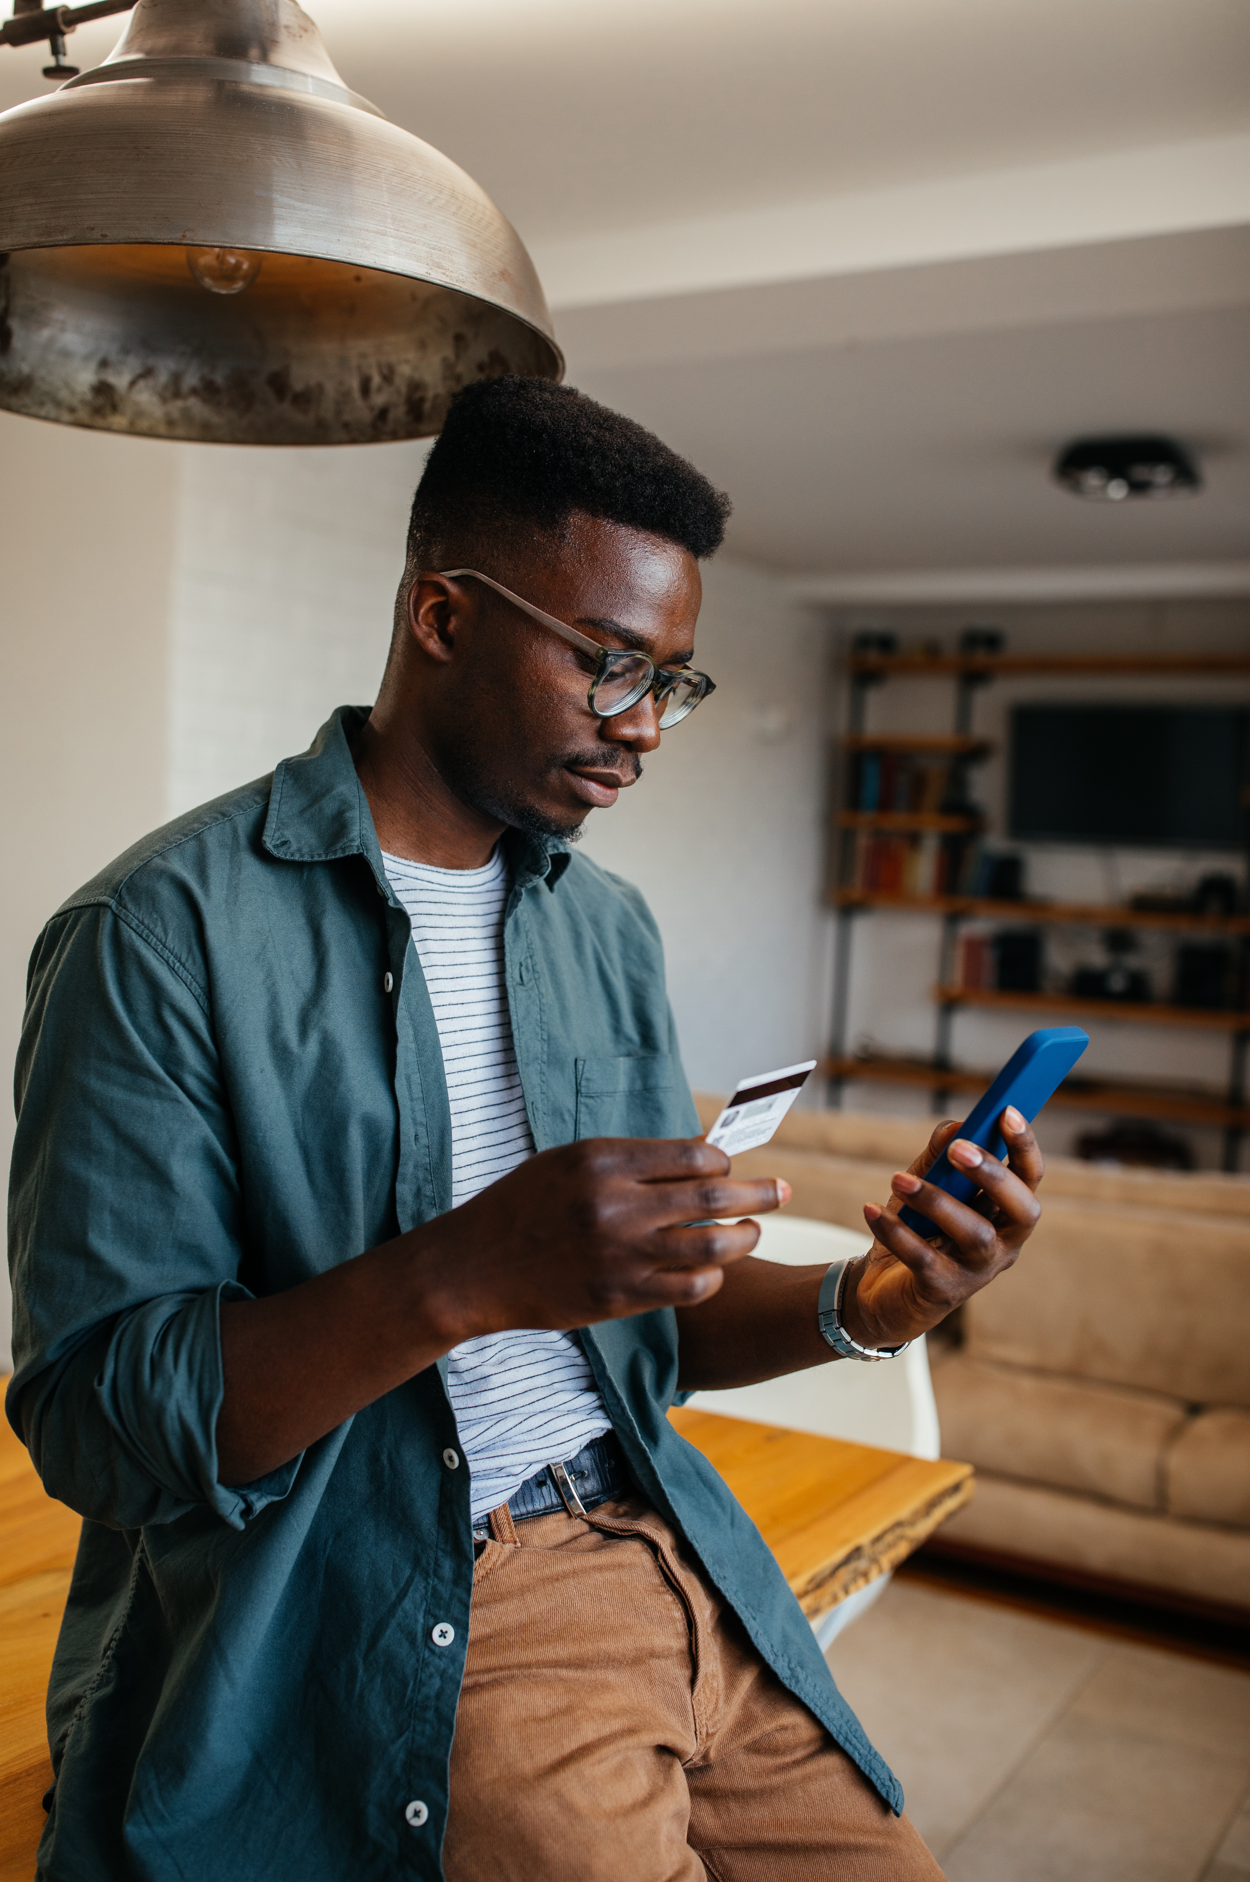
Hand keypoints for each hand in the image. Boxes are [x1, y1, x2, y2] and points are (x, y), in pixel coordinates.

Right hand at [417, 1136, 790, 1343]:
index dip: (723, 1161)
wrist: (473, 1268)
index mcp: (603, 1161)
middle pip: (713, 1198)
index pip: (692, 1154)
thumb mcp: (567, 1163)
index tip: (732, 1166)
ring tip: (754, 1232)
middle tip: (782, 1190)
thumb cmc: (521, 1207)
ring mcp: (620, 1254)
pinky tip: (713, 1271)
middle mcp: (616, 1205)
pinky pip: (689, 1288)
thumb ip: (630, 1161)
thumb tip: (696, 1155)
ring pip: (712, 1247)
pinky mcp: (619, 1296)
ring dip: (745, 1237)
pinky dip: (712, 1278)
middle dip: (759, 1192)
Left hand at [841, 1107, 1042, 1351]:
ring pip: (974, 1234)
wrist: (884, 1291)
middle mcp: (1003, 1245)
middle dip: (993, 1175)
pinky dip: (895, 1231)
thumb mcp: (929, 1186)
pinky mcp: (941, 1290)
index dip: (1024, 1145)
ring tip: (899, 1180)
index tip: (1005, 1111)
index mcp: (1006, 1215)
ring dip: (937, 1201)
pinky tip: (871, 1210)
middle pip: (1020, 1209)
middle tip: (959, 1149)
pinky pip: (922, 1258)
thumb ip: (942, 1155)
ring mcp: (976, 1271)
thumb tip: (956, 1126)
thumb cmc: (917, 1231)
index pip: (1030, 1178)